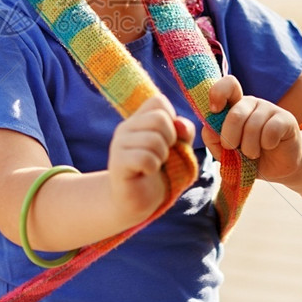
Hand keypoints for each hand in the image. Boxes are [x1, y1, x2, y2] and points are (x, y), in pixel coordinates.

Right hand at [107, 95, 194, 224]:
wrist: (136, 200)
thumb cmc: (159, 172)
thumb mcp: (178, 148)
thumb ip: (184, 132)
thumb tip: (179, 124)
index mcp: (139, 119)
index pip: (159, 102)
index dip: (172, 119)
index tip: (169, 138)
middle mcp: (126, 127)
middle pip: (159, 118)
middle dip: (170, 139)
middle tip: (163, 154)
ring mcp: (119, 144)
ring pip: (153, 139)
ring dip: (162, 156)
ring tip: (155, 164)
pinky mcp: (117, 163)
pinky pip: (144, 158)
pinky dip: (152, 167)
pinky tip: (147, 172)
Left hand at [201, 76, 301, 182]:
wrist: (277, 167)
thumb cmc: (248, 157)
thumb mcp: (225, 152)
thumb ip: (213, 139)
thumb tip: (208, 127)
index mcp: (234, 106)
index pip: (228, 85)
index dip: (218, 93)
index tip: (214, 110)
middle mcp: (251, 103)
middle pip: (235, 114)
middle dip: (231, 138)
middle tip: (234, 148)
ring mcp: (270, 108)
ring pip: (253, 126)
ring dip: (249, 148)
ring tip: (253, 153)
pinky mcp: (286, 118)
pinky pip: (270, 131)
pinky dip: (266, 145)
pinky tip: (270, 146)